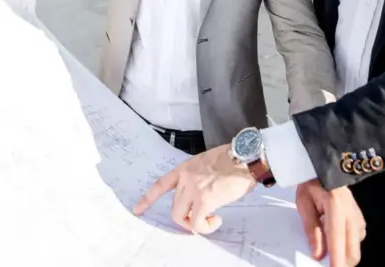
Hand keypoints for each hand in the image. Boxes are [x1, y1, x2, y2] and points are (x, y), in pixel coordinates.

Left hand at [132, 145, 256, 233]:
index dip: (148, 199)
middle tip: (202, 220)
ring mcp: (193, 189)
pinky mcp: (205, 200)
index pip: (161, 184)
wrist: (246, 157)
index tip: (137, 209)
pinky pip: (197, 223)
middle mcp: (186, 178)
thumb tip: (204, 194)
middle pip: (174, 207)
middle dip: (186, 218)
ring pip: (181, 217)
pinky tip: (216, 220)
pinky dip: (206, 227)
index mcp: (186, 168)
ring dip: (196, 224)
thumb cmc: (235, 159)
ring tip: (211, 220)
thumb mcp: (209, 163)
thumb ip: (199, 177)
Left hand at [295, 180, 364, 266]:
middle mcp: (351, 213)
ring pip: (356, 248)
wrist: (324, 169)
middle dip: (341, 263)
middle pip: (352, 252)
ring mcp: (358, 216)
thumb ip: (312, 230)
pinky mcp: (360, 219)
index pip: (337, 241)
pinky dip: (347, 245)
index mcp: (335, 207)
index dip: (336, 261)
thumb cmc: (311, 185)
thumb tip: (318, 255)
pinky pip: (357, 240)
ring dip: (344, 254)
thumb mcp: (304, 204)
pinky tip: (336, 237)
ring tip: (328, 247)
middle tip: (328, 263)